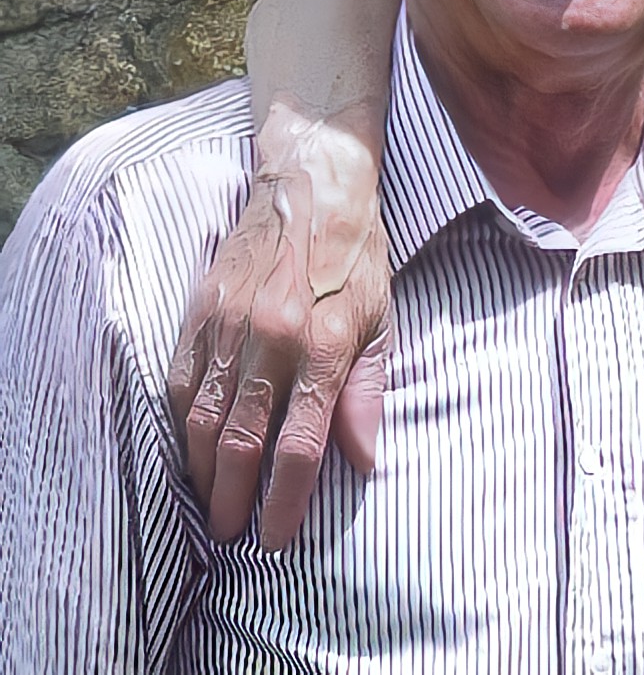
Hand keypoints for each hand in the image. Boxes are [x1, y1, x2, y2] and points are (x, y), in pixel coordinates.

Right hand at [166, 103, 392, 549]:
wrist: (312, 188)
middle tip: (232, 533)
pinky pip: (180, 381)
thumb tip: (363, 461)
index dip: (286, 501)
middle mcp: (271, 341)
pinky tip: (188, 446)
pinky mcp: (199, 311)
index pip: (299, 446)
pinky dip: (180, 422)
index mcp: (323, 348)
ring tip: (208, 501)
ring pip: (200, 418)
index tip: (277, 536)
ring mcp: (228, 326)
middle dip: (233, 498)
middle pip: (240, 442)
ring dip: (201, 469)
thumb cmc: (357, 259)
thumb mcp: (380, 323)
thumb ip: (367, 394)